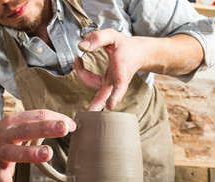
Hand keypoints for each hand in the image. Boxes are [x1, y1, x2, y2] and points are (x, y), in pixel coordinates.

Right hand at [0, 109, 75, 181]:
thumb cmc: (4, 137)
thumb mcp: (17, 125)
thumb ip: (40, 123)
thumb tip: (69, 123)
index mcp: (13, 120)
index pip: (37, 115)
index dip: (55, 119)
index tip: (72, 125)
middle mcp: (5, 134)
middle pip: (25, 129)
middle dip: (45, 128)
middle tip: (63, 128)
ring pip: (13, 153)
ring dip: (29, 153)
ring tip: (46, 154)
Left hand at [73, 30, 204, 111]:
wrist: (137, 53)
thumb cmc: (125, 45)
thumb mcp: (112, 36)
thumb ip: (97, 38)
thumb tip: (81, 47)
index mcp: (122, 69)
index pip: (120, 83)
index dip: (116, 94)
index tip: (111, 105)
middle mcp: (117, 81)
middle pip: (106, 95)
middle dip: (97, 105)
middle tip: (88, 113)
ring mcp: (112, 85)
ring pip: (94, 86)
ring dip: (82, 75)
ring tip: (77, 61)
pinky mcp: (107, 85)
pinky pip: (92, 83)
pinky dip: (83, 75)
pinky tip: (78, 65)